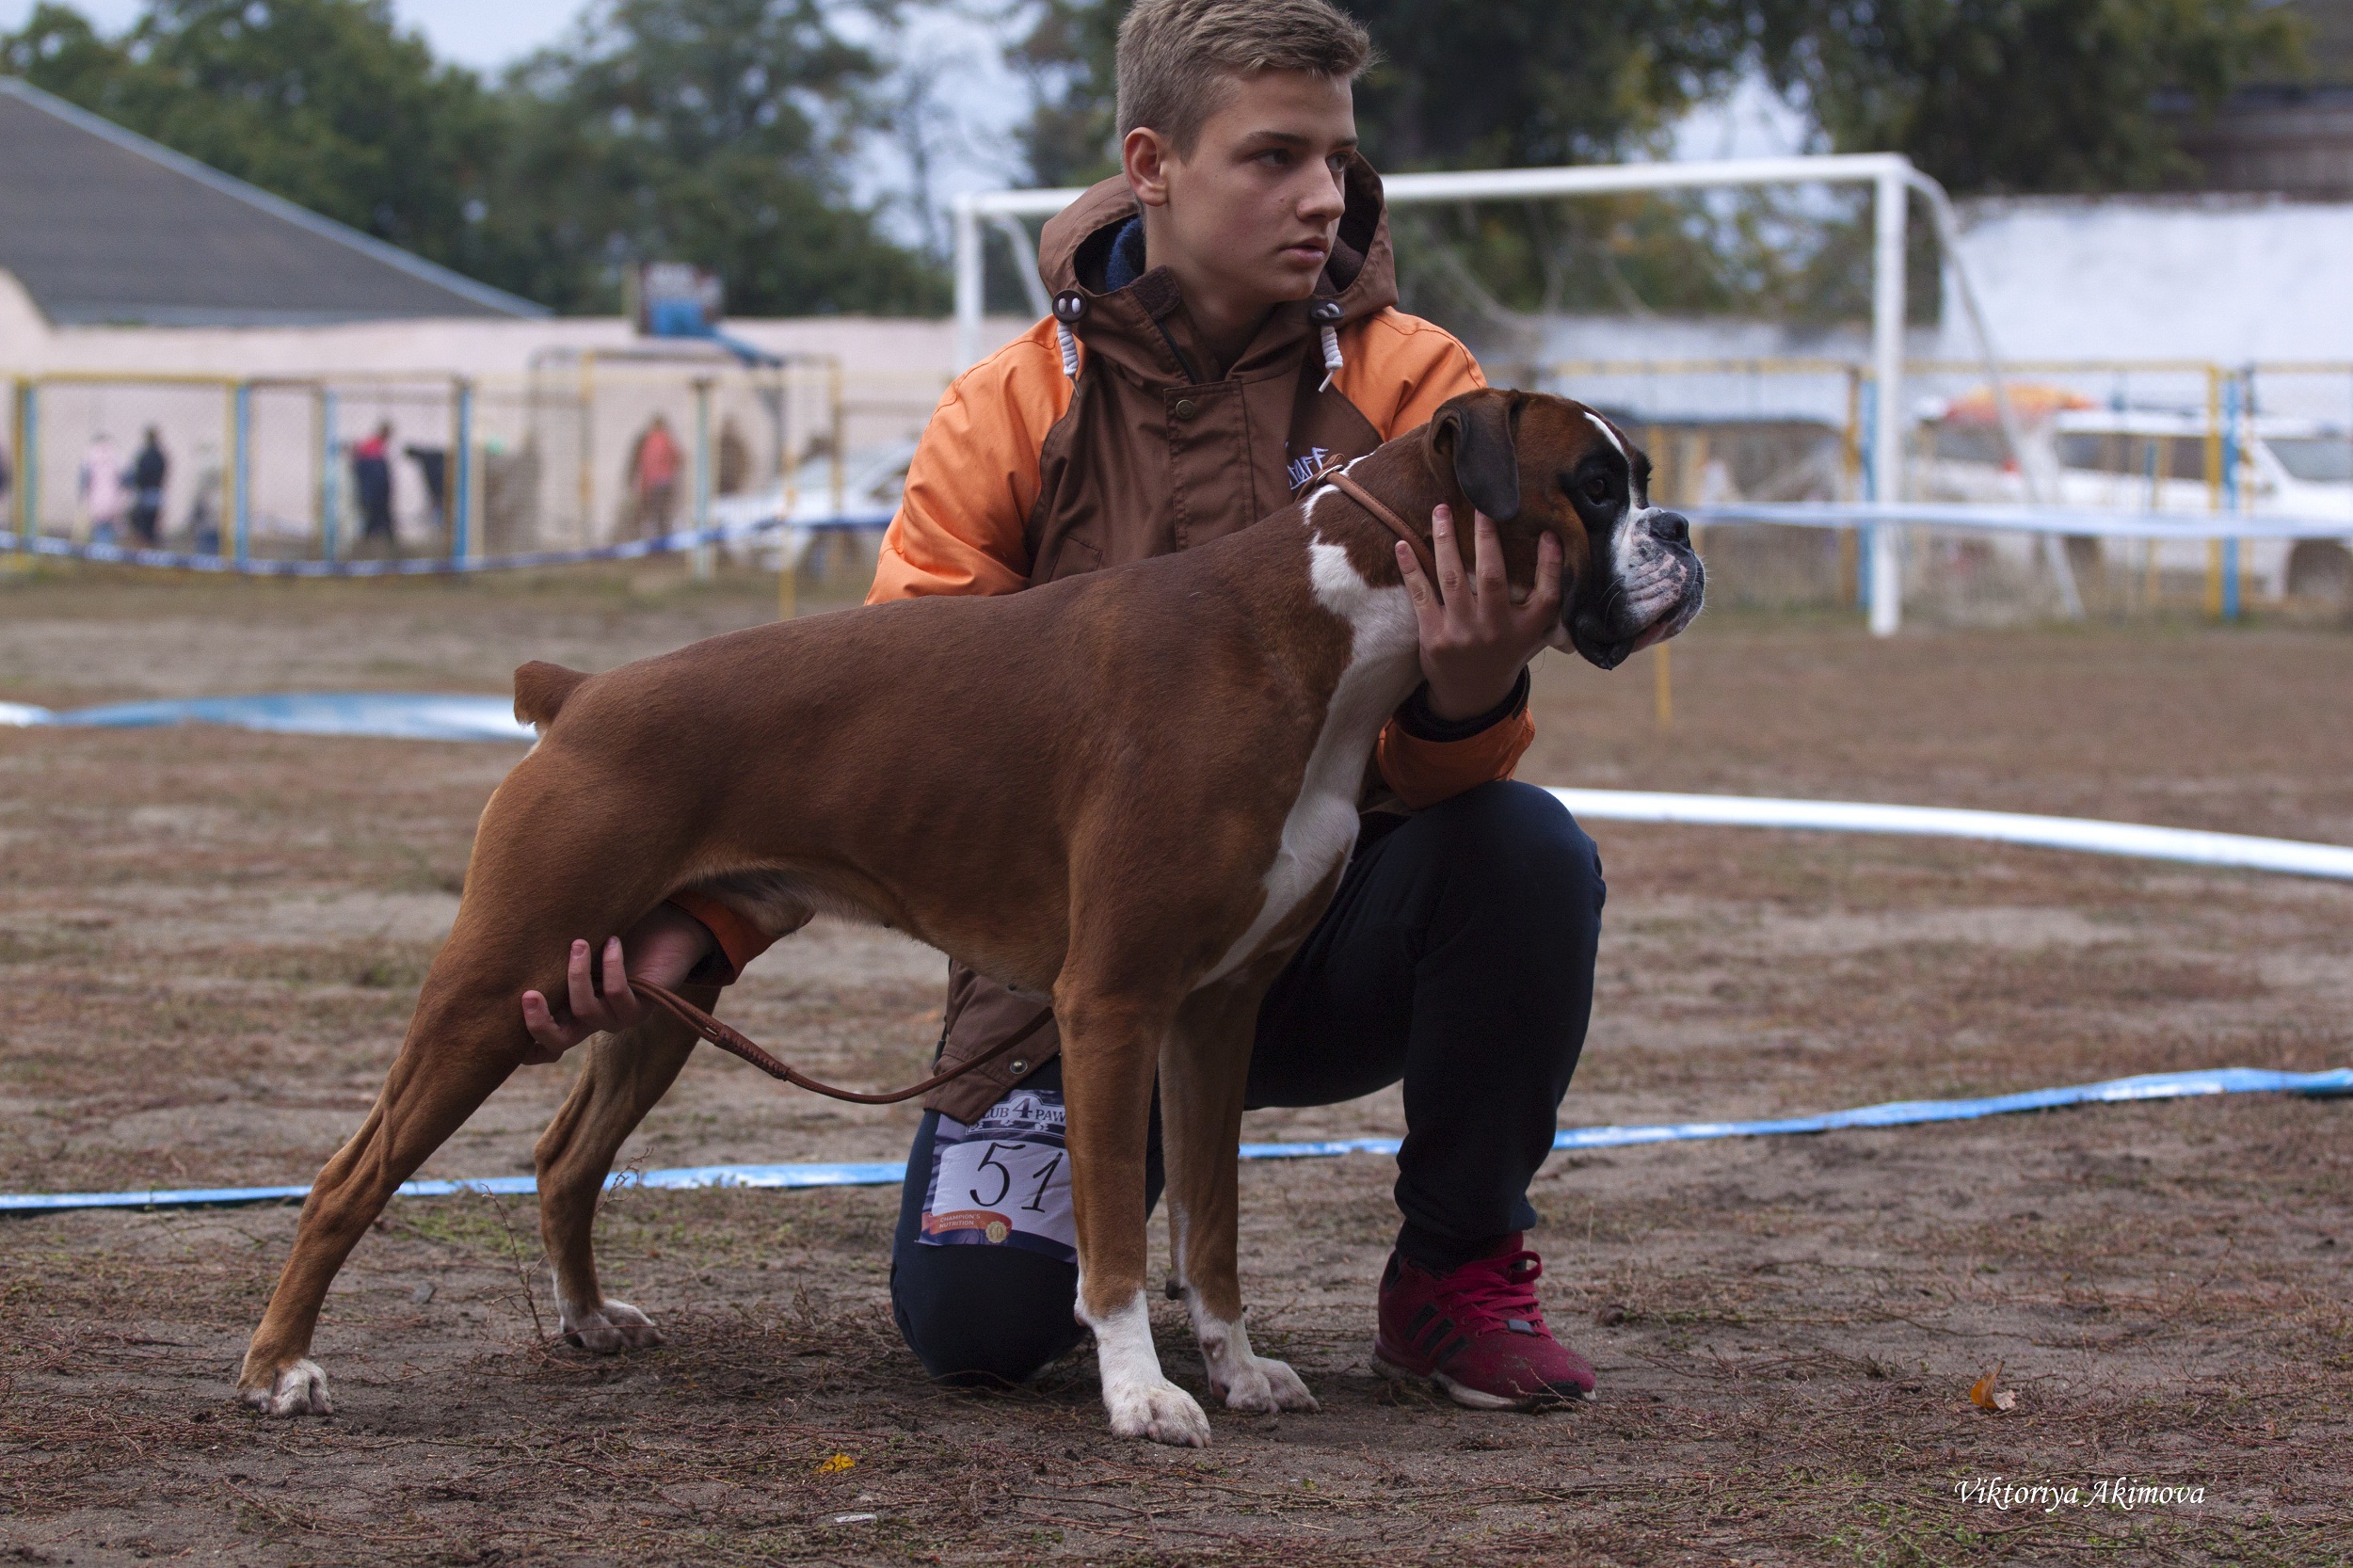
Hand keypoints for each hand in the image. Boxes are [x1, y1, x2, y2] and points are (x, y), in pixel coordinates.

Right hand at [519, 904, 714, 1062]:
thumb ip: (549, 950)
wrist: (665, 931)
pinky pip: (619, 994)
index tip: (503, 1024)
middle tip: (528, 994)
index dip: (524, 1045)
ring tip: (579, 942)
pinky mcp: (642, 1008)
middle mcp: (590, 1019)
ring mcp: (616, 1017)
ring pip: (587, 1012)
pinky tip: (613, 942)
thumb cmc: (612, 932)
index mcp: (568, 1008)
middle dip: (539, 1024)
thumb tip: (507, 939)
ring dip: (578, 976)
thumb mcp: (574, 942)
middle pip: (558, 1042)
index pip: (543, 1041)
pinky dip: (611, 966)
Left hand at [1398, 505, 1562, 721]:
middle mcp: (1495, 630)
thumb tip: (1555, 543)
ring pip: (1452, 578)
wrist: (1471, 696)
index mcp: (1526, 628)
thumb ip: (1545, 599)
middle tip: (1481, 504)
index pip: (1547, 593)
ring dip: (1444, 540)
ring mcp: (1462, 634)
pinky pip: (1421, 595)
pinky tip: (1402, 544)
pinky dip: (1411, 568)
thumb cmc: (1504, 652)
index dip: (1550, 563)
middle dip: (1486, 537)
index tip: (1549, 533)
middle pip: (1492, 576)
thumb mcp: (1532, 633)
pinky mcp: (1433, 637)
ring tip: (1440, 511)